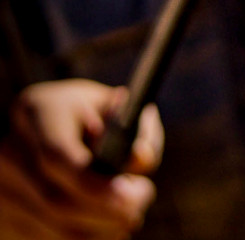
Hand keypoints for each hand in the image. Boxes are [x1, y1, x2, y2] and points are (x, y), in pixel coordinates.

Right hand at [0, 79, 163, 238]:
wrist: (49, 129)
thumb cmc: (91, 115)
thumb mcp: (114, 107)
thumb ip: (133, 127)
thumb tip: (141, 158)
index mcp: (36, 111)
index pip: (56, 156)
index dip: (95, 183)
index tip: (135, 193)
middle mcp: (9, 150)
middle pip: (53, 200)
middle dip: (105, 211)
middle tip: (140, 203)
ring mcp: (1, 188)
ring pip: (49, 228)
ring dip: (98, 231)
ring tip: (127, 216)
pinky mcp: (4, 219)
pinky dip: (81, 238)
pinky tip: (104, 227)